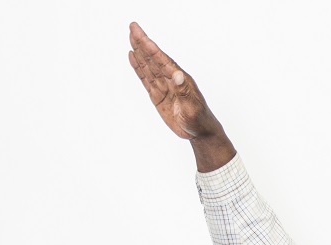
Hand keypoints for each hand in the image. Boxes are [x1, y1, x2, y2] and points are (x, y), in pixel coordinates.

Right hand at [128, 22, 234, 169]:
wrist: (200, 132)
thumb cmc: (199, 120)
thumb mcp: (192, 108)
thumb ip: (184, 92)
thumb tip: (178, 75)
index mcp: (180, 80)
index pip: (162, 60)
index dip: (150, 46)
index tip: (140, 33)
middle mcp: (171, 79)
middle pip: (153, 59)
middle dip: (142, 43)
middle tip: (132, 27)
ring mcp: (164, 87)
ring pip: (149, 67)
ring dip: (139, 52)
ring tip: (131, 37)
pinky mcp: (158, 96)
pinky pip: (146, 79)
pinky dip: (139, 68)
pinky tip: (133, 57)